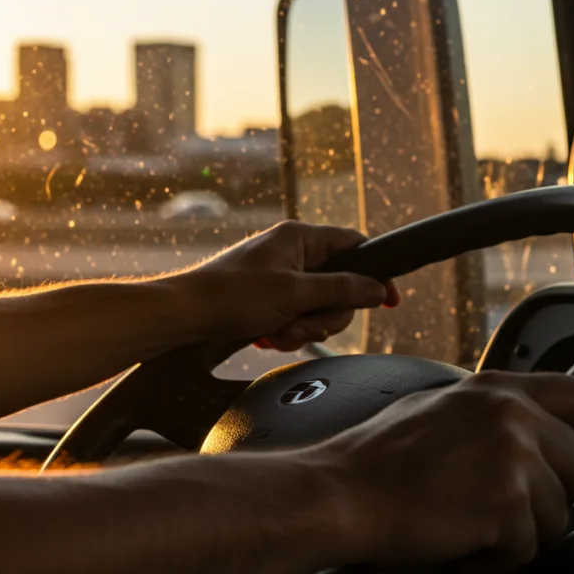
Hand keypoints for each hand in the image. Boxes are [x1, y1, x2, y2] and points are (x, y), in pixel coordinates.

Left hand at [179, 221, 400, 350]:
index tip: (389, 301)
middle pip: (339, 287)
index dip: (375, 273)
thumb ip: (342, 289)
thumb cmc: (232, 296)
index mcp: (299, 237)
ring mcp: (279, 277)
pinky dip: (285, 332)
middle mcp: (291, 252)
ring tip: (278, 331)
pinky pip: (295, 317)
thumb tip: (378, 288)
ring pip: (317, 308)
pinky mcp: (267, 299)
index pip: (354, 245)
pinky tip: (266, 337)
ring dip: (303, 328)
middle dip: (325, 315)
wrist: (184, 317)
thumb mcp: (295, 294)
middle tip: (303, 324)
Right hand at [304, 371, 573, 573]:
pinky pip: (527, 549)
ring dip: (520, 531)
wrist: (340, 492)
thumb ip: (492, 413)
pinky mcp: (507, 505)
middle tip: (508, 507)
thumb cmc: (376, 459)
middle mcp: (513, 416)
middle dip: (553, 497)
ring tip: (470, 523)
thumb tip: (527, 431)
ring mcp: (514, 459)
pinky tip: (460, 541)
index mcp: (499, 389)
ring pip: (559, 515)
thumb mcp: (441, 407)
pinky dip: (495, 558)